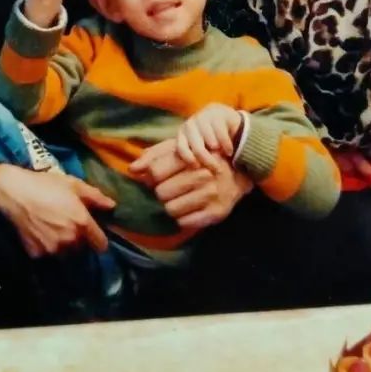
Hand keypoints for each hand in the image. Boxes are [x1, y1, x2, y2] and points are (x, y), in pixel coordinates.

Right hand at [0, 164, 114, 257]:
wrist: (12, 192)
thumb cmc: (45, 185)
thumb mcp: (73, 185)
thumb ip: (95, 197)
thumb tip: (112, 206)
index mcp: (82, 223)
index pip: (100, 244)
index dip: (99, 239)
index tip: (94, 234)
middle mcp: (70, 240)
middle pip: (81, 248)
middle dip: (78, 239)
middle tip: (67, 223)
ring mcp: (52, 248)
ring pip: (65, 252)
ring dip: (63, 244)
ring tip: (52, 227)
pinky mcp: (36, 253)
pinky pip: (47, 253)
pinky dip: (46, 246)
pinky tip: (39, 232)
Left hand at [130, 138, 252, 228]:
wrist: (237, 173)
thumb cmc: (201, 159)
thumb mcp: (180, 149)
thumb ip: (155, 155)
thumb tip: (132, 169)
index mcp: (192, 156)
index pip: (155, 171)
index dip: (152, 177)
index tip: (159, 177)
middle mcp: (202, 175)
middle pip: (161, 192)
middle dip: (162, 192)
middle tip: (171, 189)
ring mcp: (211, 194)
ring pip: (170, 209)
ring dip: (171, 206)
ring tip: (180, 199)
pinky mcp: (216, 213)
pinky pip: (184, 222)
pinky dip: (182, 218)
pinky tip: (189, 209)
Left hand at [176, 103, 242, 169]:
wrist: (223, 119)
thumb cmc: (209, 140)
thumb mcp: (200, 148)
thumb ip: (196, 159)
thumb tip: (197, 175)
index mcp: (182, 134)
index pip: (181, 148)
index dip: (189, 158)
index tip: (198, 167)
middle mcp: (190, 125)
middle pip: (198, 148)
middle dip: (208, 161)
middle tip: (217, 170)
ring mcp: (203, 118)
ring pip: (211, 143)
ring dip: (219, 151)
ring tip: (224, 156)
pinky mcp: (217, 114)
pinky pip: (222, 135)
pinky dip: (227, 145)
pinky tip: (229, 151)